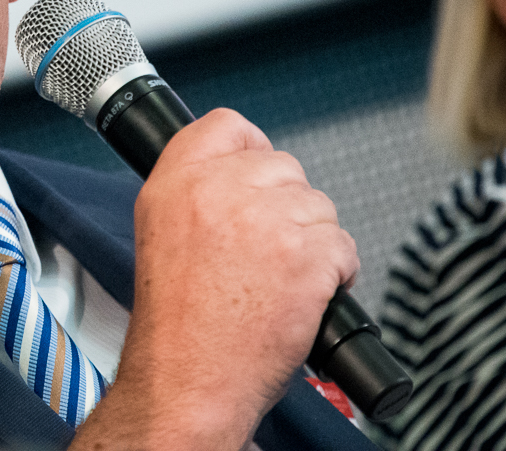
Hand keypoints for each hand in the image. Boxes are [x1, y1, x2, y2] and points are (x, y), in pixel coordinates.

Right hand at [71, 108, 357, 450]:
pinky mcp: (305, 254)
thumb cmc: (178, 325)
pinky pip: (344, 246)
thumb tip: (245, 171)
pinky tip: (304, 296)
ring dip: (314, 242)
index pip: (227, 125)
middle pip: (285, 166)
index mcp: (174, 183)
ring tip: (281, 279)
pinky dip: (336, 274)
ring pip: (319, 206)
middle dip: (288, 207)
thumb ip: (197, 192)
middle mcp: (217, 191)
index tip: (260, 175)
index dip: (253, 148)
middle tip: (267, 251)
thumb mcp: (162, 235)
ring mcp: (265, 220)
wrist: (189, 380)